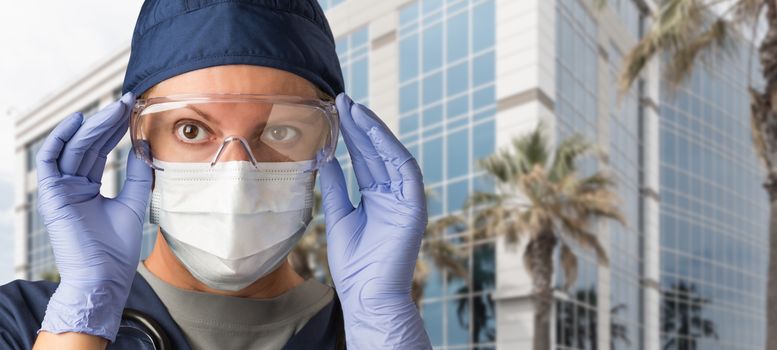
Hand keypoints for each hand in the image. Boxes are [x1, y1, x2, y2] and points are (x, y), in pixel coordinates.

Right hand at [36, 92, 152, 340]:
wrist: (105, 277)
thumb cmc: (118, 249)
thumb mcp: (135, 203)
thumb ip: (139, 175)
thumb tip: (144, 145)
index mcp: (88, 190)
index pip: (100, 151)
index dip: (114, 130)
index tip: (132, 110)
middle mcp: (71, 186)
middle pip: (88, 146)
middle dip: (107, 123)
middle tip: (127, 102)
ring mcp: (59, 190)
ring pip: (74, 148)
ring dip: (94, 126)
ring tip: (115, 108)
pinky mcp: (50, 195)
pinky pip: (50, 160)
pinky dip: (61, 139)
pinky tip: (78, 120)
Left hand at [319, 93, 430, 348]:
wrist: (367, 295)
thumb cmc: (354, 264)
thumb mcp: (338, 216)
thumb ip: (335, 187)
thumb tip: (325, 158)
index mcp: (377, 198)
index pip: (365, 160)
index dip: (352, 136)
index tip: (336, 112)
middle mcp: (393, 194)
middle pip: (377, 153)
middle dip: (361, 126)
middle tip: (343, 100)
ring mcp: (405, 199)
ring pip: (390, 156)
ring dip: (374, 131)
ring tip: (353, 108)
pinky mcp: (414, 206)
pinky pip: (404, 170)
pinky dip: (388, 148)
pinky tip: (371, 130)